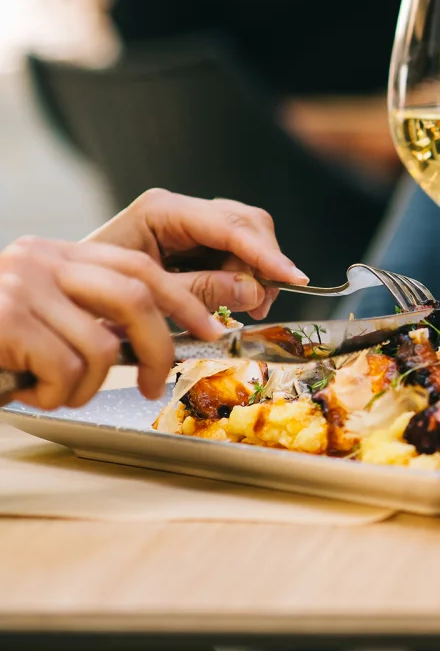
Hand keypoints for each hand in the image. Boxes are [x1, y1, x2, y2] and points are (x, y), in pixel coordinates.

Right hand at [0, 236, 225, 409]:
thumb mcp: (42, 316)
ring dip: (88, 386)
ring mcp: (22, 286)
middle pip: (136, 296)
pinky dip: (57, 395)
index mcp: (56, 254)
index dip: (181, 300)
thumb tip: (157, 343)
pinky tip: (30, 392)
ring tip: (56, 391)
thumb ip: (88, 315)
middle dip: (160, 347)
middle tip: (156, 386)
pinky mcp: (6, 318)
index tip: (209, 330)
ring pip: (101, 345)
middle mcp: (42, 260)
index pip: (139, 266)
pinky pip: (66, 370)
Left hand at [86, 190, 307, 319]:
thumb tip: (254, 290)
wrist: (66, 302)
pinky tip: (230, 303)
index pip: (228, 224)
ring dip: (254, 275)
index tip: (292, 277)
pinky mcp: (193, 242)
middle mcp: (178, 209)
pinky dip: (241, 278)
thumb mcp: (148, 298)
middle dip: (262, 264)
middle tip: (258, 307)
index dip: (265, 252)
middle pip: (246, 223)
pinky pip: (233, 253)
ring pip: (246, 238)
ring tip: (241, 311)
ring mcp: (187, 224)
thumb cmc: (93, 296)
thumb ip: (202, 292)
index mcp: (161, 210)